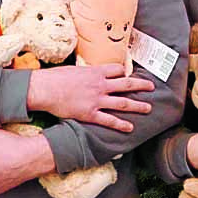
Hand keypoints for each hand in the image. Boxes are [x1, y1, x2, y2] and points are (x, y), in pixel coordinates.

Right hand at [28, 64, 153, 132]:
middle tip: (152, 87)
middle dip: (141, 85)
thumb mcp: (74, 70)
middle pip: (126, 84)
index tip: (127, 75)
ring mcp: (97, 100)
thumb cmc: (55, 78)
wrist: (44, 89)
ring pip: (123, 103)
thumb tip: (88, 74)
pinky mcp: (90, 114)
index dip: (124, 72)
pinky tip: (129, 127)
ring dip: (137, 105)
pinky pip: (109, 120)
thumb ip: (85, 73)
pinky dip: (120, 124)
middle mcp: (100, 85)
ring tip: (148, 108)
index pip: (118, 69)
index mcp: (96, 72)